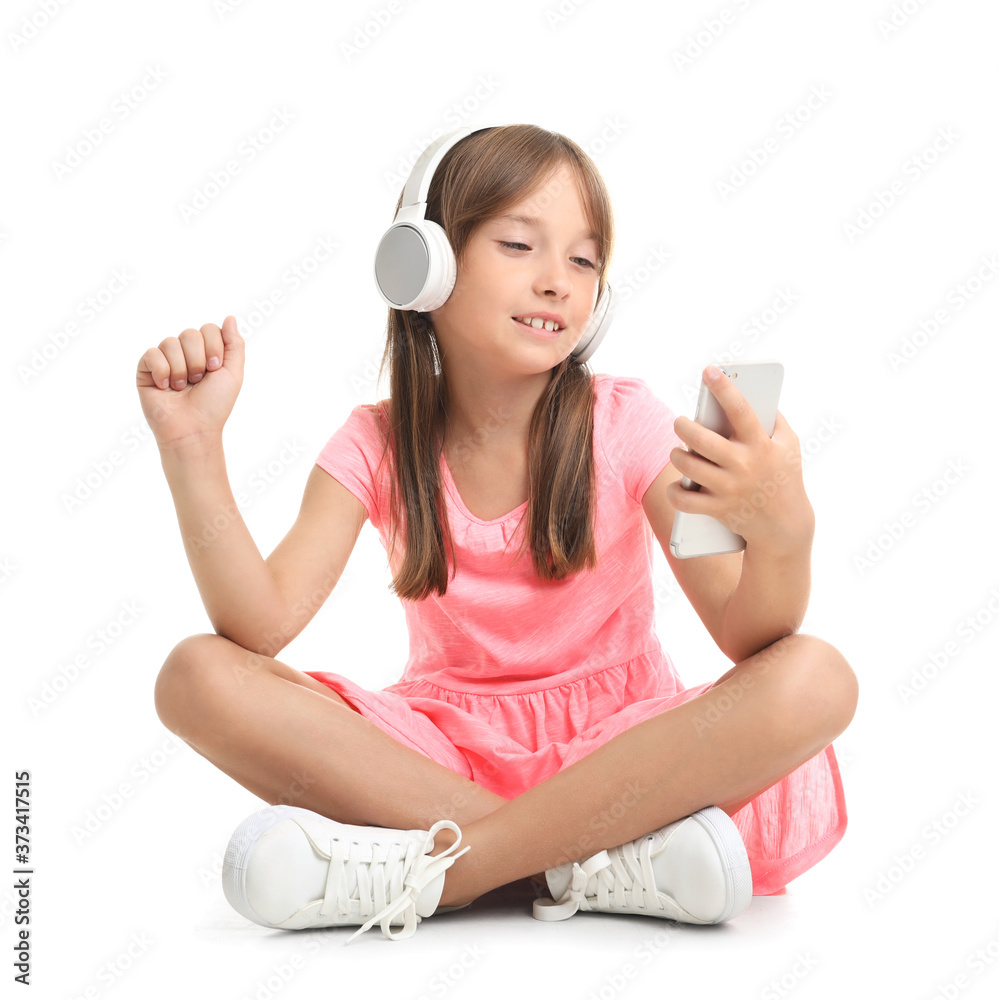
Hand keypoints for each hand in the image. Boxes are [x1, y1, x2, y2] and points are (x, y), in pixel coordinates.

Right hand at [136, 316, 243, 449]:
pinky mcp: (146, 370)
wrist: (193, 428)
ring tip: (182, 388)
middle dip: (198, 360)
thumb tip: (230, 317)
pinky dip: (163, 372)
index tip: (215, 369)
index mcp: (205, 352)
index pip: (209, 329)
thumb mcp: (233, 373)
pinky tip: (166, 388)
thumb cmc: (214, 405)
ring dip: (181, 370)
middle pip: (190, 333)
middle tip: (198, 381)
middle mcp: (184, 354)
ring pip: (171, 343)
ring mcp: (164, 360)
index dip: (214, 348)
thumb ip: (234, 344)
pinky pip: (152, 354)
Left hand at [666, 365, 813, 552]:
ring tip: (679, 451)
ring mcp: (729, 488)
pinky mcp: (718, 509)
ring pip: (687, 466)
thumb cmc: (784, 478)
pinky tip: (678, 484)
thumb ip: (774, 419)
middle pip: (701, 439)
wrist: (785, 527)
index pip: (740, 410)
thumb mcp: (790, 445)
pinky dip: (675, 491)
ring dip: (677, 455)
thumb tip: (751, 393)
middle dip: (683, 426)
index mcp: (761, 445)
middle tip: (680, 422)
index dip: (724, 388)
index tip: (709, 371)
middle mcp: (744, 465)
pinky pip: (684, 499)